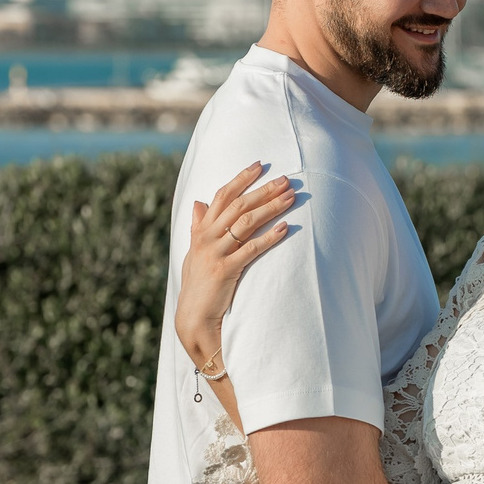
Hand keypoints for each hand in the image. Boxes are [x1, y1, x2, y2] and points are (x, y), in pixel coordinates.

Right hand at [177, 163, 296, 370]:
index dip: (240, 179)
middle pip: (238, 205)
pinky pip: (252, 249)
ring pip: (246, 222)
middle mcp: (207, 238)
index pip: (222, 196)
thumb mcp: (194, 252)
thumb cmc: (197, 284)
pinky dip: (270, 237)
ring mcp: (216, 253)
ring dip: (271, 208)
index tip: (259, 165)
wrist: (193, 317)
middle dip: (263, 190)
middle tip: (285, 180)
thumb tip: (198, 203)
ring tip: (290, 198)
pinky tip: (286, 228)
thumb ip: (198, 227)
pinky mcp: (226, 270)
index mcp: (202, 231)